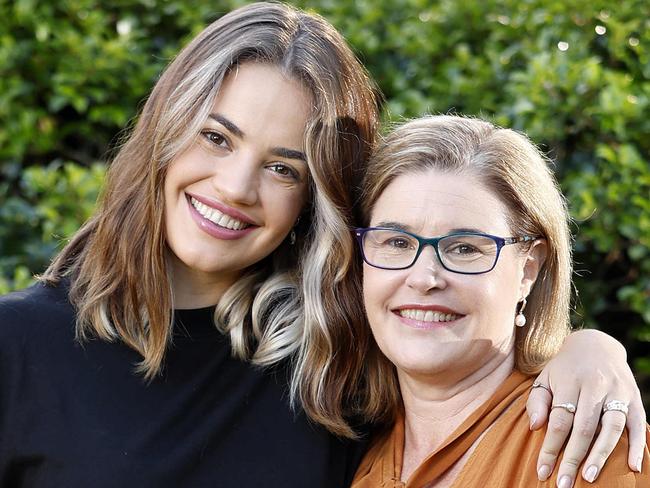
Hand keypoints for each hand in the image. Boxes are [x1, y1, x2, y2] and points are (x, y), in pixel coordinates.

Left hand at [525, 329, 645, 485]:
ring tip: (589, 477)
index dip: (550, 448)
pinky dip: (636, 445)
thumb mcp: (545, 378)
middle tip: (564, 483)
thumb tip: (536, 427)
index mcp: (569, 381)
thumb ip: (537, 402)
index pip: (559, 420)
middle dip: (573, 458)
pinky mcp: (635, 396)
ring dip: (601, 454)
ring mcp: (617, 391)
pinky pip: (637, 423)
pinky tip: (633, 467)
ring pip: (611, 427)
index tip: (542, 471)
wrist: (595, 345)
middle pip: (584, 427)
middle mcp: (594, 385)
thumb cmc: (564, 369)